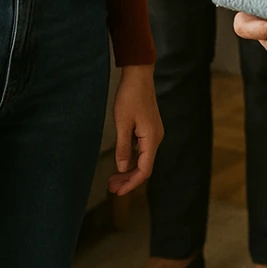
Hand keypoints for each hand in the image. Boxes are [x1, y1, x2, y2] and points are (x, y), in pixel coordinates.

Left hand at [108, 64, 164, 195]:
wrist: (138, 75)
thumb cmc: (130, 96)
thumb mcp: (122, 123)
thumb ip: (122, 147)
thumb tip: (121, 168)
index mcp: (152, 139)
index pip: (144, 170)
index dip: (131, 183)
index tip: (117, 192)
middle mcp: (156, 138)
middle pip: (144, 167)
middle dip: (128, 179)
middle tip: (111, 188)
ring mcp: (153, 133)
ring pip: (143, 159)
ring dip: (128, 170)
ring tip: (112, 179)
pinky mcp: (149, 128)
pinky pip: (142, 150)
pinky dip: (131, 158)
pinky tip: (120, 161)